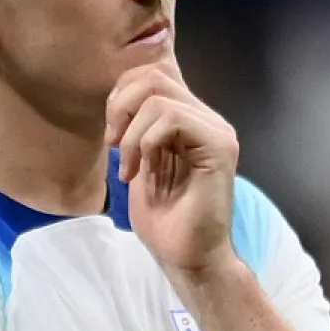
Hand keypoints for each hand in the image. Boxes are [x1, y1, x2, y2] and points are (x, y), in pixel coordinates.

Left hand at [105, 60, 239, 276]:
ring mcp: (216, 130)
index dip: (121, 93)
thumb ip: (137, 125)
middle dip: (120, 107)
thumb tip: (118, 94)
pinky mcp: (219, 145)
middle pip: (154, 76)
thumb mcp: (139, 160)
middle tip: (113, 145)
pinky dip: (145, 141)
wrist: (185, 257)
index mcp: (189, 118)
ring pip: (159, 97)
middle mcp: (207, 118)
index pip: (153, 73)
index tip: (110, 134)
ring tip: (128, 166)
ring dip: (131, 134)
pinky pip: (172, 119)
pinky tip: (141, 171)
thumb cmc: (163, 217)